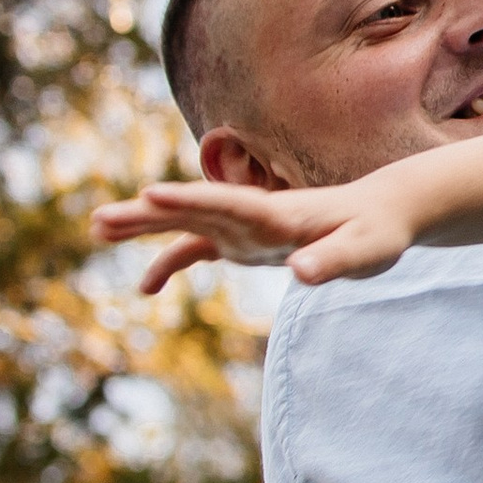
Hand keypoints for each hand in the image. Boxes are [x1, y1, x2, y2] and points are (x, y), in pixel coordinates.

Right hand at [91, 178, 421, 294]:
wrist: (384, 214)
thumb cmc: (378, 232)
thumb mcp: (365, 251)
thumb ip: (332, 261)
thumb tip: (300, 274)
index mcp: (279, 213)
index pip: (228, 204)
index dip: (190, 201)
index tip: (149, 195)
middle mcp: (254, 214)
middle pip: (194, 210)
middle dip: (149, 214)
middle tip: (100, 219)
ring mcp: (246, 226)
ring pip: (188, 224)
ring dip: (146, 226)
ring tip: (98, 229)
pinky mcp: (248, 241)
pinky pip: (201, 249)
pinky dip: (172, 263)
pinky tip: (145, 288)